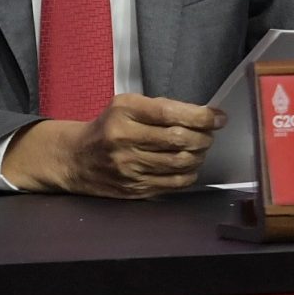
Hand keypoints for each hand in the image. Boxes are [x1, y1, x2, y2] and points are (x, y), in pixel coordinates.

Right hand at [2, 95, 225, 198]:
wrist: (75, 159)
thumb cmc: (106, 127)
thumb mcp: (125, 106)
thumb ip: (159, 108)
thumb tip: (202, 115)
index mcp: (123, 112)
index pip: (171, 113)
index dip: (201, 116)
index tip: (218, 117)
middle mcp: (124, 139)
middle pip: (179, 139)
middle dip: (204, 137)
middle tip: (209, 135)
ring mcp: (129, 167)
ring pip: (179, 163)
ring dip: (198, 156)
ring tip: (199, 149)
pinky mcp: (134, 188)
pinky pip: (173, 183)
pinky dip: (189, 174)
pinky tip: (189, 166)